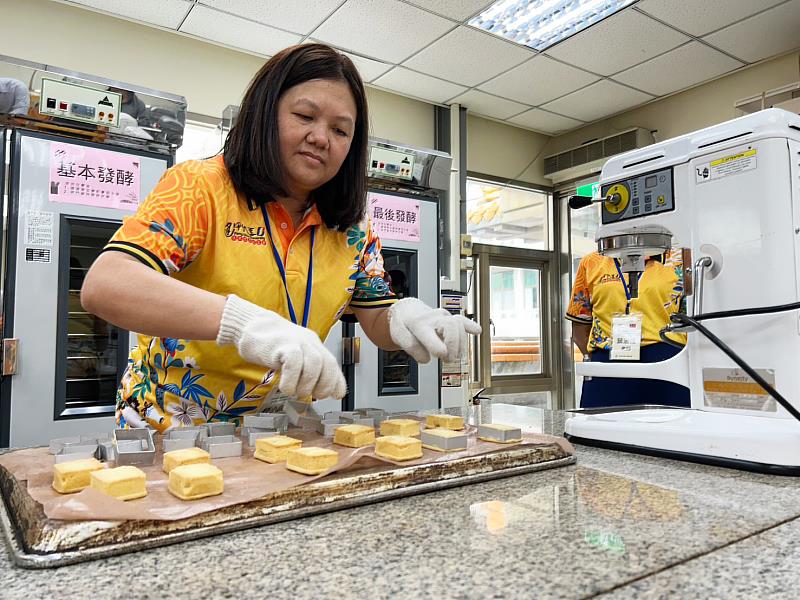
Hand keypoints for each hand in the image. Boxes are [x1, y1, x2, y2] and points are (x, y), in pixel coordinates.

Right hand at [216, 295, 346, 398]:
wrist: (251, 325)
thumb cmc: (272, 345)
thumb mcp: (294, 356)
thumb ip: (307, 370)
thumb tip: (321, 390)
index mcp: (314, 345)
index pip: (333, 364)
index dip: (336, 382)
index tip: (333, 395)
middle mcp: (309, 342)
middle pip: (327, 365)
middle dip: (323, 386)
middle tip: (312, 395)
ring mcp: (296, 342)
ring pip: (314, 365)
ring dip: (306, 386)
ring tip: (296, 392)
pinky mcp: (282, 345)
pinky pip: (294, 363)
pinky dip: (291, 381)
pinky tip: (284, 387)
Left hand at [387, 297, 481, 362]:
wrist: (407, 310)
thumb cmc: (403, 324)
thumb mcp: (398, 336)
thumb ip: (411, 347)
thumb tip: (426, 359)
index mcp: (417, 323)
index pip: (429, 334)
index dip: (437, 345)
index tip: (442, 355)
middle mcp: (433, 318)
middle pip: (451, 326)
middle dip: (453, 344)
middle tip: (448, 359)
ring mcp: (443, 317)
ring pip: (459, 325)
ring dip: (460, 344)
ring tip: (453, 356)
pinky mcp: (449, 319)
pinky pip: (462, 320)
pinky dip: (470, 326)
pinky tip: (477, 331)